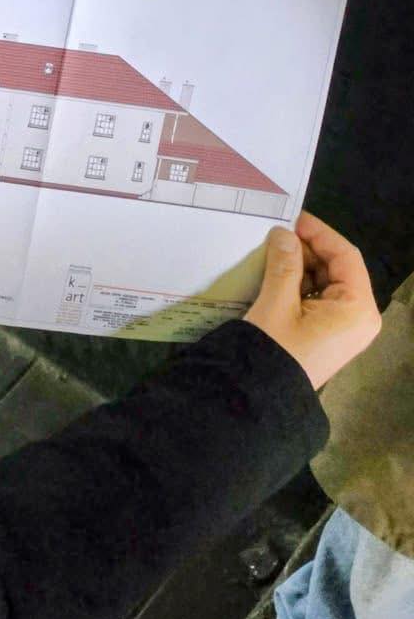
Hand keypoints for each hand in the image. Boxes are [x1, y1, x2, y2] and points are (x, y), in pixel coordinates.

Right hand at [243, 211, 381, 389]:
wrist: (257, 399)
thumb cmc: (273, 350)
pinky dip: (298, 288)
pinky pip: (318, 303)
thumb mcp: (277, 304)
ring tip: (270, 256)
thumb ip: (284, 264)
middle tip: (275, 237)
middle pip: (338, 271)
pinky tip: (274, 279)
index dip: (319, 234)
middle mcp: (360, 318)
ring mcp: (345, 330)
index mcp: (358, 309)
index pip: (346, 257)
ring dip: (300, 269)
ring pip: (326, 286)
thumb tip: (283, 233)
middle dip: (308, 252)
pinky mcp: (328, 338)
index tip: (292, 219)